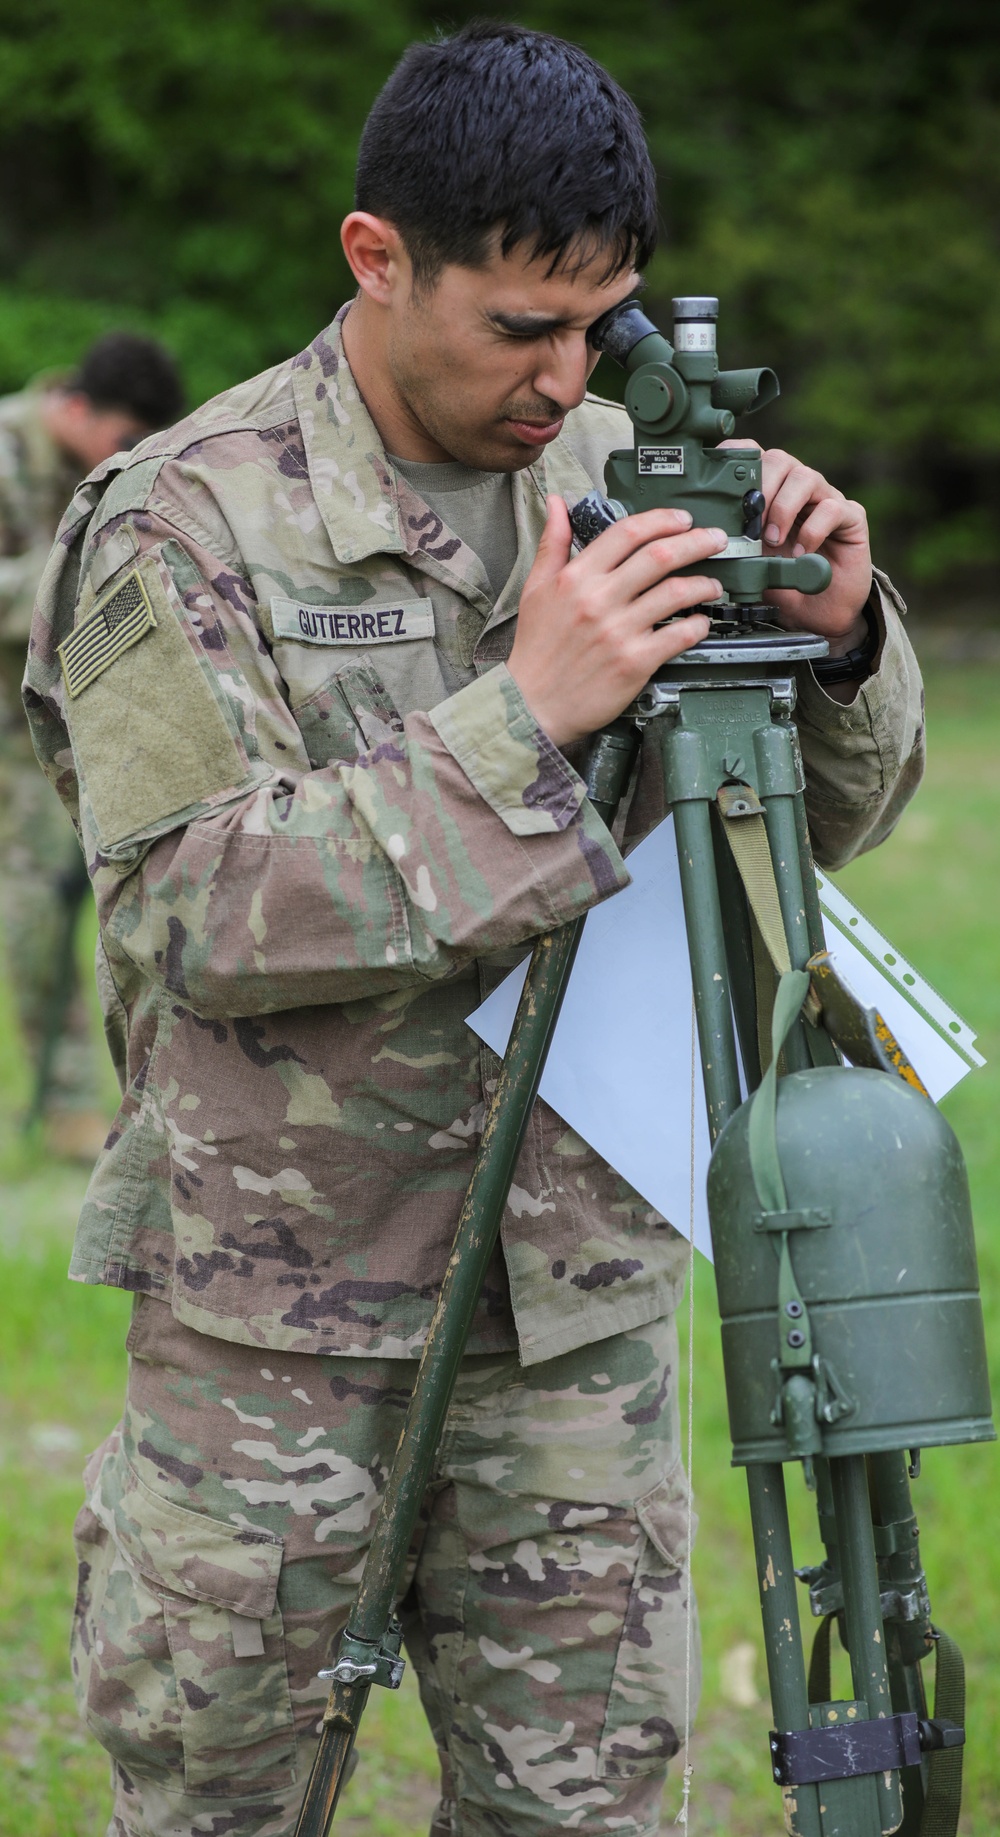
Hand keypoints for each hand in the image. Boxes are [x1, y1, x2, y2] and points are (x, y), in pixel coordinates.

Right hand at [509, 497, 724, 745]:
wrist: (532, 704)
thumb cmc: (536, 650)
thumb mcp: (535, 589)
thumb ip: (552, 543)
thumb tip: (557, 503)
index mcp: (576, 578)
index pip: (627, 533)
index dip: (662, 520)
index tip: (682, 519)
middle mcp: (599, 600)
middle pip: (660, 556)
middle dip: (696, 541)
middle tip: (715, 540)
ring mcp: (618, 632)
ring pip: (676, 593)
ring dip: (704, 583)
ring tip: (713, 584)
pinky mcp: (634, 662)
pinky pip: (678, 635)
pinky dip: (698, 626)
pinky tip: (701, 623)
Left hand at [722, 444, 873, 654]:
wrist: (821, 614)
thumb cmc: (786, 586)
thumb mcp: (750, 567)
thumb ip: (734, 548)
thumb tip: (709, 538)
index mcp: (771, 493)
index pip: (755, 456)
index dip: (738, 457)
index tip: (720, 480)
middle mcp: (799, 490)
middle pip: (779, 460)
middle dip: (760, 489)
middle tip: (751, 526)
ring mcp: (826, 499)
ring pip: (805, 477)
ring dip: (783, 508)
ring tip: (773, 540)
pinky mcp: (851, 517)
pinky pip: (831, 508)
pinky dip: (812, 530)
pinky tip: (800, 553)